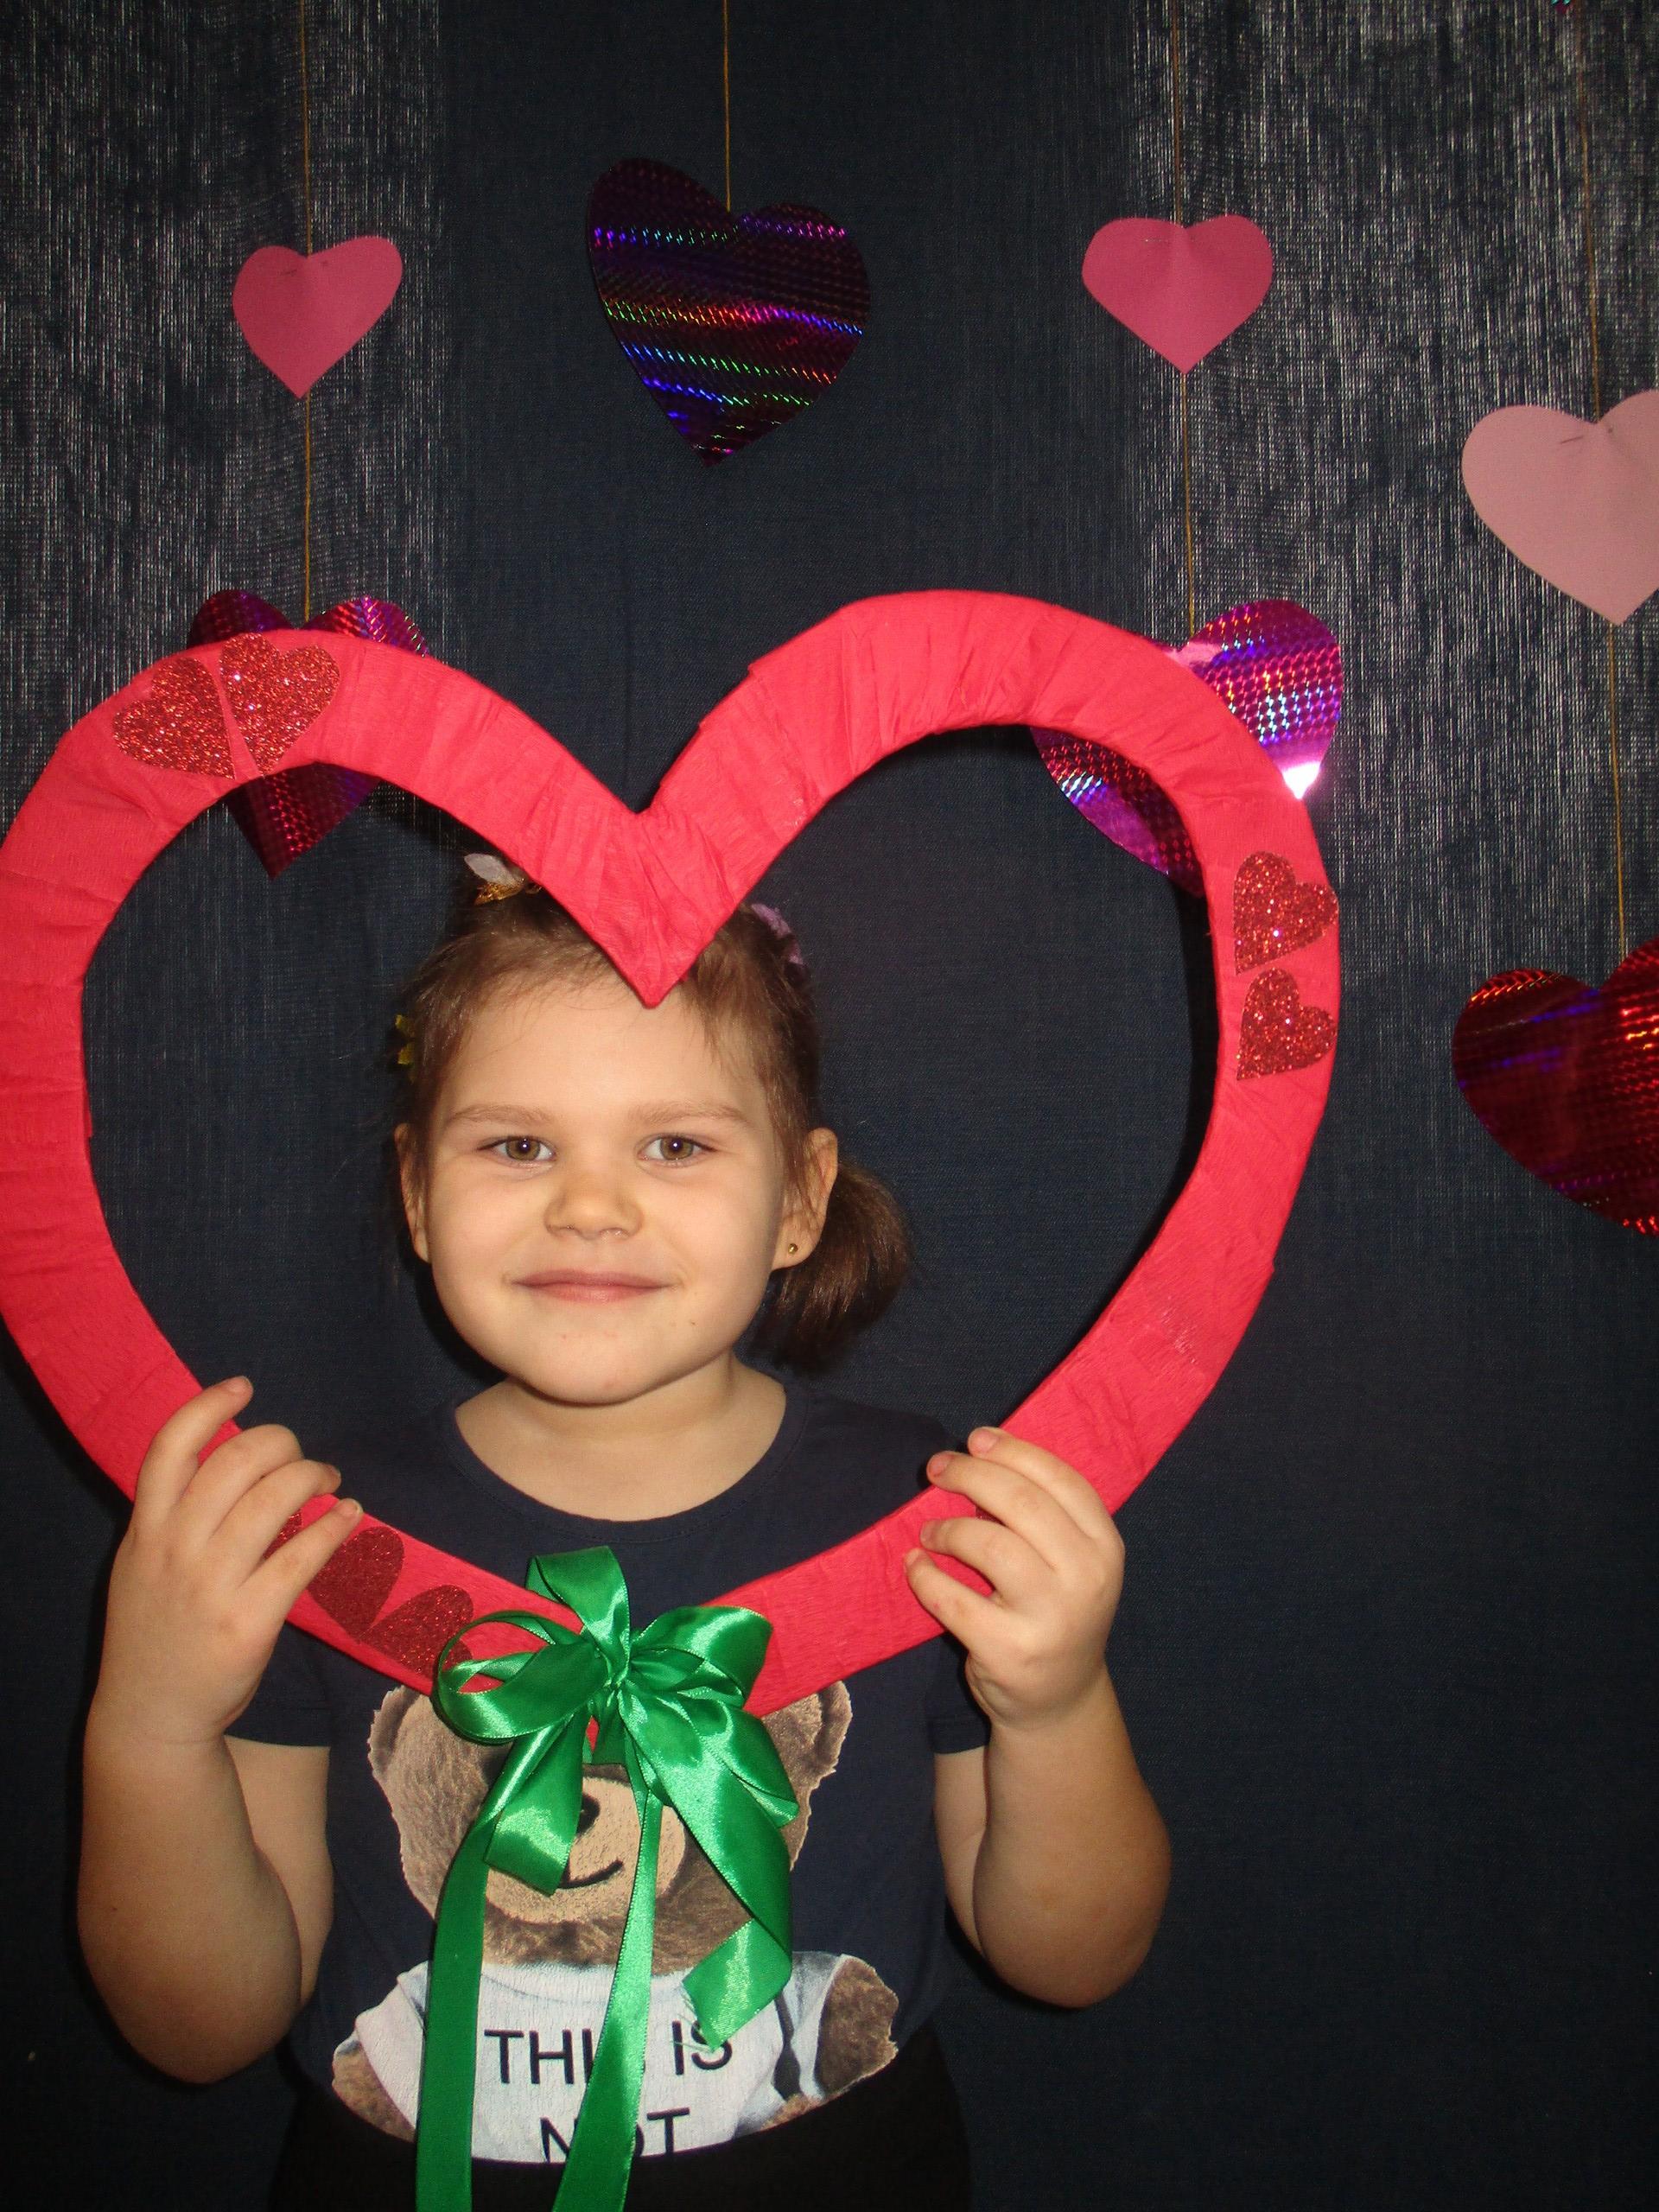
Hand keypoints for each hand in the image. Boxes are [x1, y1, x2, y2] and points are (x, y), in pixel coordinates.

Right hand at [91, 1377, 361, 1750]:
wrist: (152, 1716)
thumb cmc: (156, 1631)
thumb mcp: (141, 1565)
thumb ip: (173, 1515)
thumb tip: (231, 1458)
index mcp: (145, 1530)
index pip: (170, 1447)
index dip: (209, 1407)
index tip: (244, 1387)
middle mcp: (174, 1550)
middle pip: (235, 1463)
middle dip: (280, 1442)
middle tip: (301, 1454)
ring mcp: (211, 1586)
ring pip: (274, 1500)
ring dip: (313, 1475)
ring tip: (331, 1480)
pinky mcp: (249, 1621)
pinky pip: (302, 1555)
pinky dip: (333, 1525)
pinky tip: (350, 1515)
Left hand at [904, 1428, 1124, 1732]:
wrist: (1059, 1701)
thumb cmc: (1054, 1611)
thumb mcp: (1069, 1561)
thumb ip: (1039, 1514)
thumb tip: (978, 1454)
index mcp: (1104, 1546)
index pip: (1061, 1479)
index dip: (1014, 1451)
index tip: (975, 1439)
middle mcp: (1086, 1578)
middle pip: (1021, 1502)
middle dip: (970, 1474)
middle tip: (936, 1468)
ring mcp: (1051, 1618)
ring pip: (989, 1544)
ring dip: (948, 1527)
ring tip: (930, 1531)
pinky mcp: (1010, 1651)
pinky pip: (953, 1598)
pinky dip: (925, 1576)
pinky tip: (916, 1567)